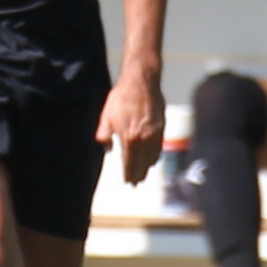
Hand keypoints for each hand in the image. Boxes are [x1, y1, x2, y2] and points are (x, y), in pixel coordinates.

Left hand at [98, 67, 164, 184]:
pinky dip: (156, 156)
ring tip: (143, 174)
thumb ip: (104, 135)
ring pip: (153, 157)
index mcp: (130, 138)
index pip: (130, 163)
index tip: (127, 182)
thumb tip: (107, 149)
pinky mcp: (162, 127)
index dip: (128, 174)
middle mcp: (145, 139)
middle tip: (135, 183)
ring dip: (147, 167)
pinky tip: (152, 159)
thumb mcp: (106, 116)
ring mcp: (155, 133)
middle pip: (142, 163)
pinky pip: (160, 147)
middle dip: (138, 175)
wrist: (142, 82)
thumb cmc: (121, 98)